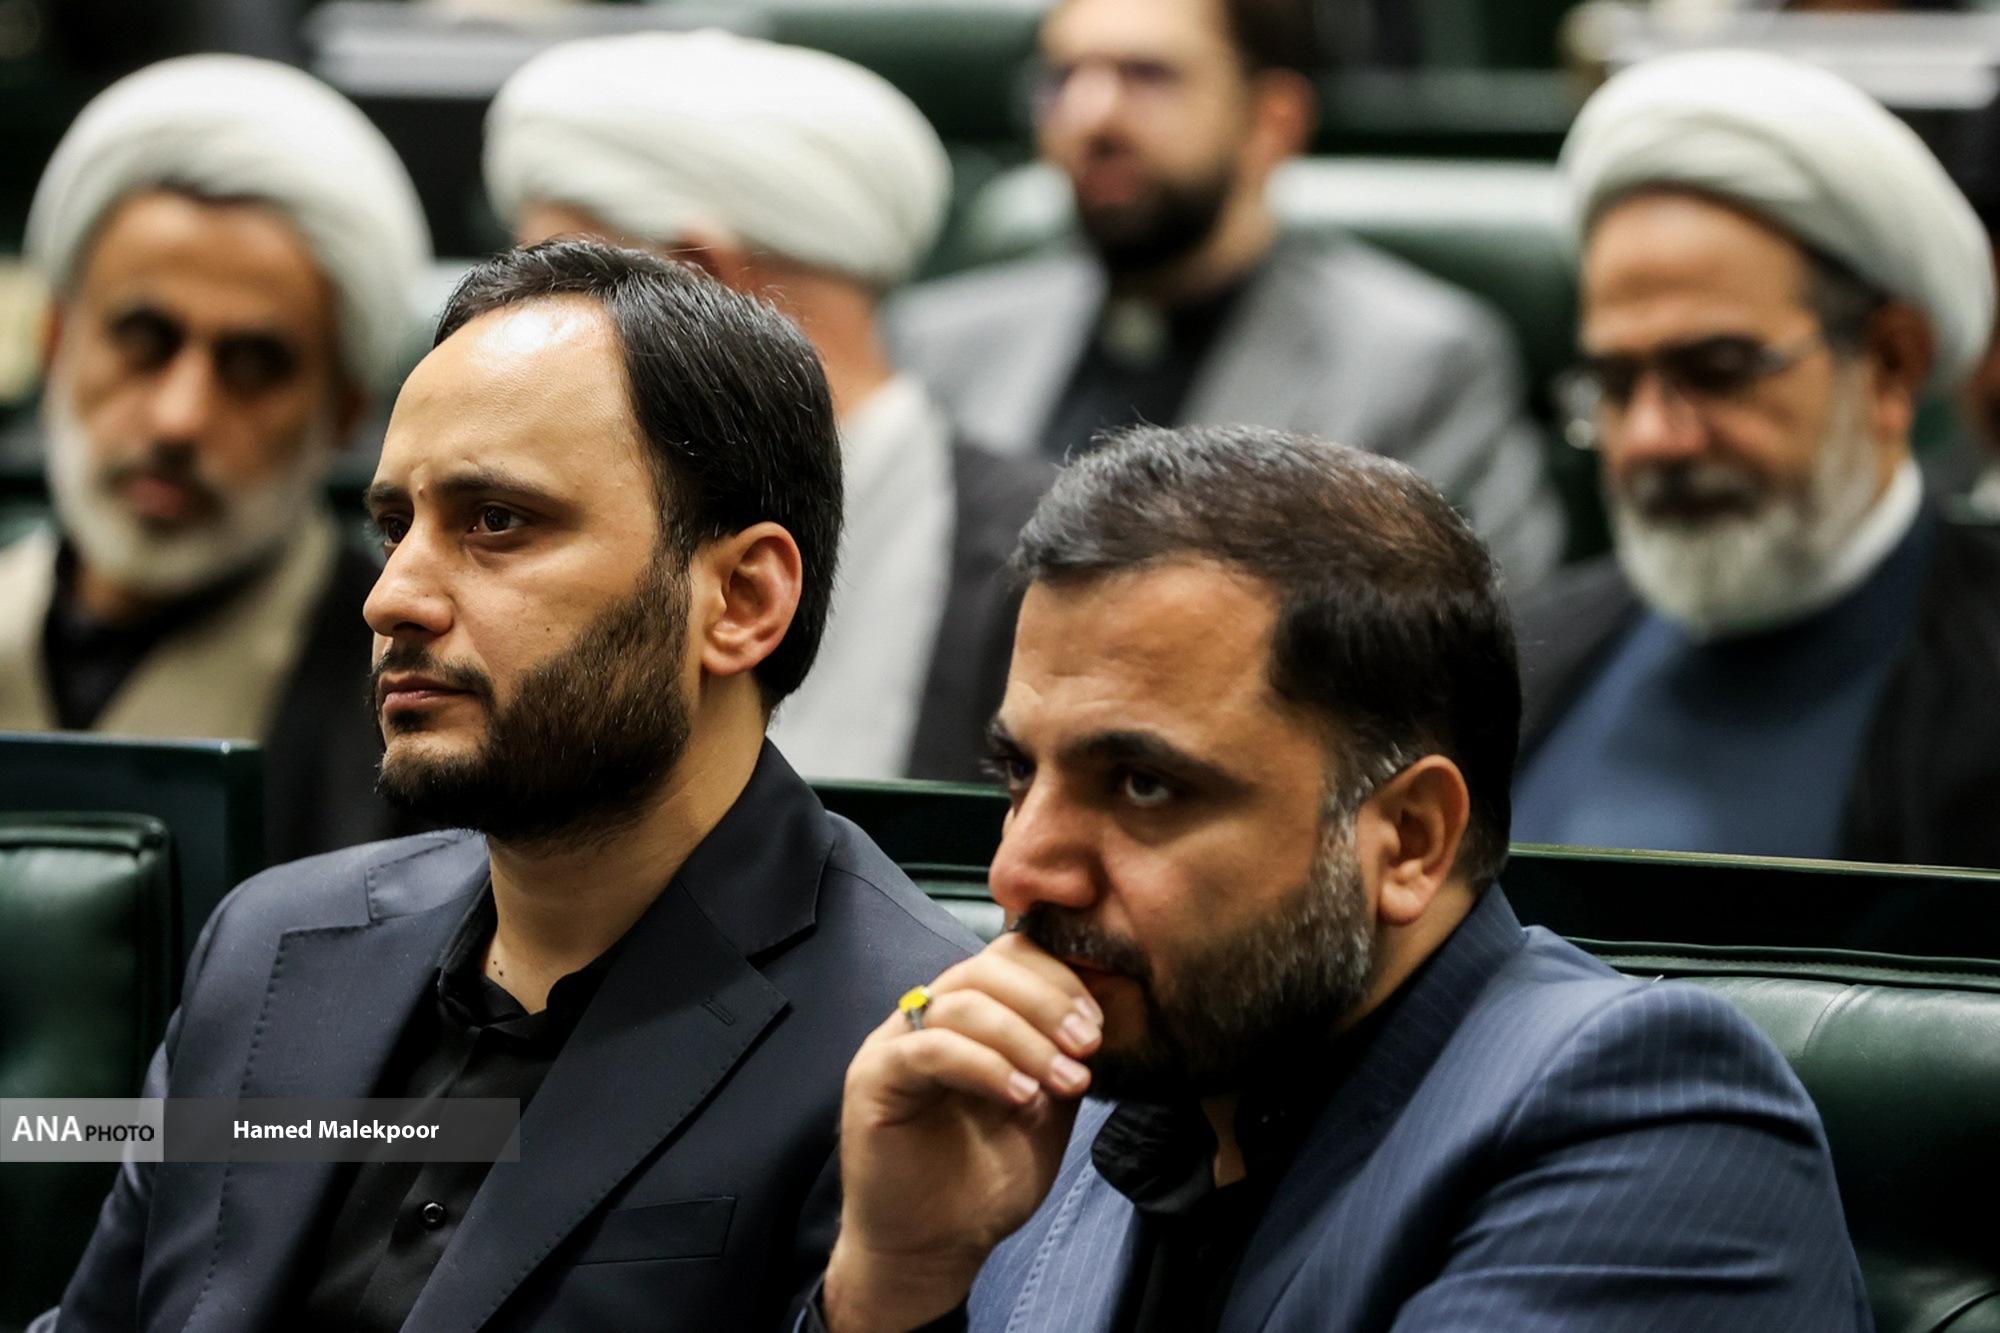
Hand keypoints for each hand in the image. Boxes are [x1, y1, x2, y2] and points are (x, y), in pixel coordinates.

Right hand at [822, 930, 1103, 1331]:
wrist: (937, 1246)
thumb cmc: (986, 1179)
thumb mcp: (1046, 1108)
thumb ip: (1062, 1055)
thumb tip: (1103, 1012)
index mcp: (969, 1013)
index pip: (1010, 957)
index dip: (1059, 980)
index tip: (1098, 1025)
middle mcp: (929, 1015)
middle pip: (987, 968)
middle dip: (1048, 1002)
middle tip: (1086, 1047)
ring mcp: (896, 1041)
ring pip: (963, 1002)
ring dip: (1025, 1038)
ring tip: (1063, 1081)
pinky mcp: (875, 1076)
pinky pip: (930, 1048)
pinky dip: (984, 1065)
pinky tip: (1021, 1095)